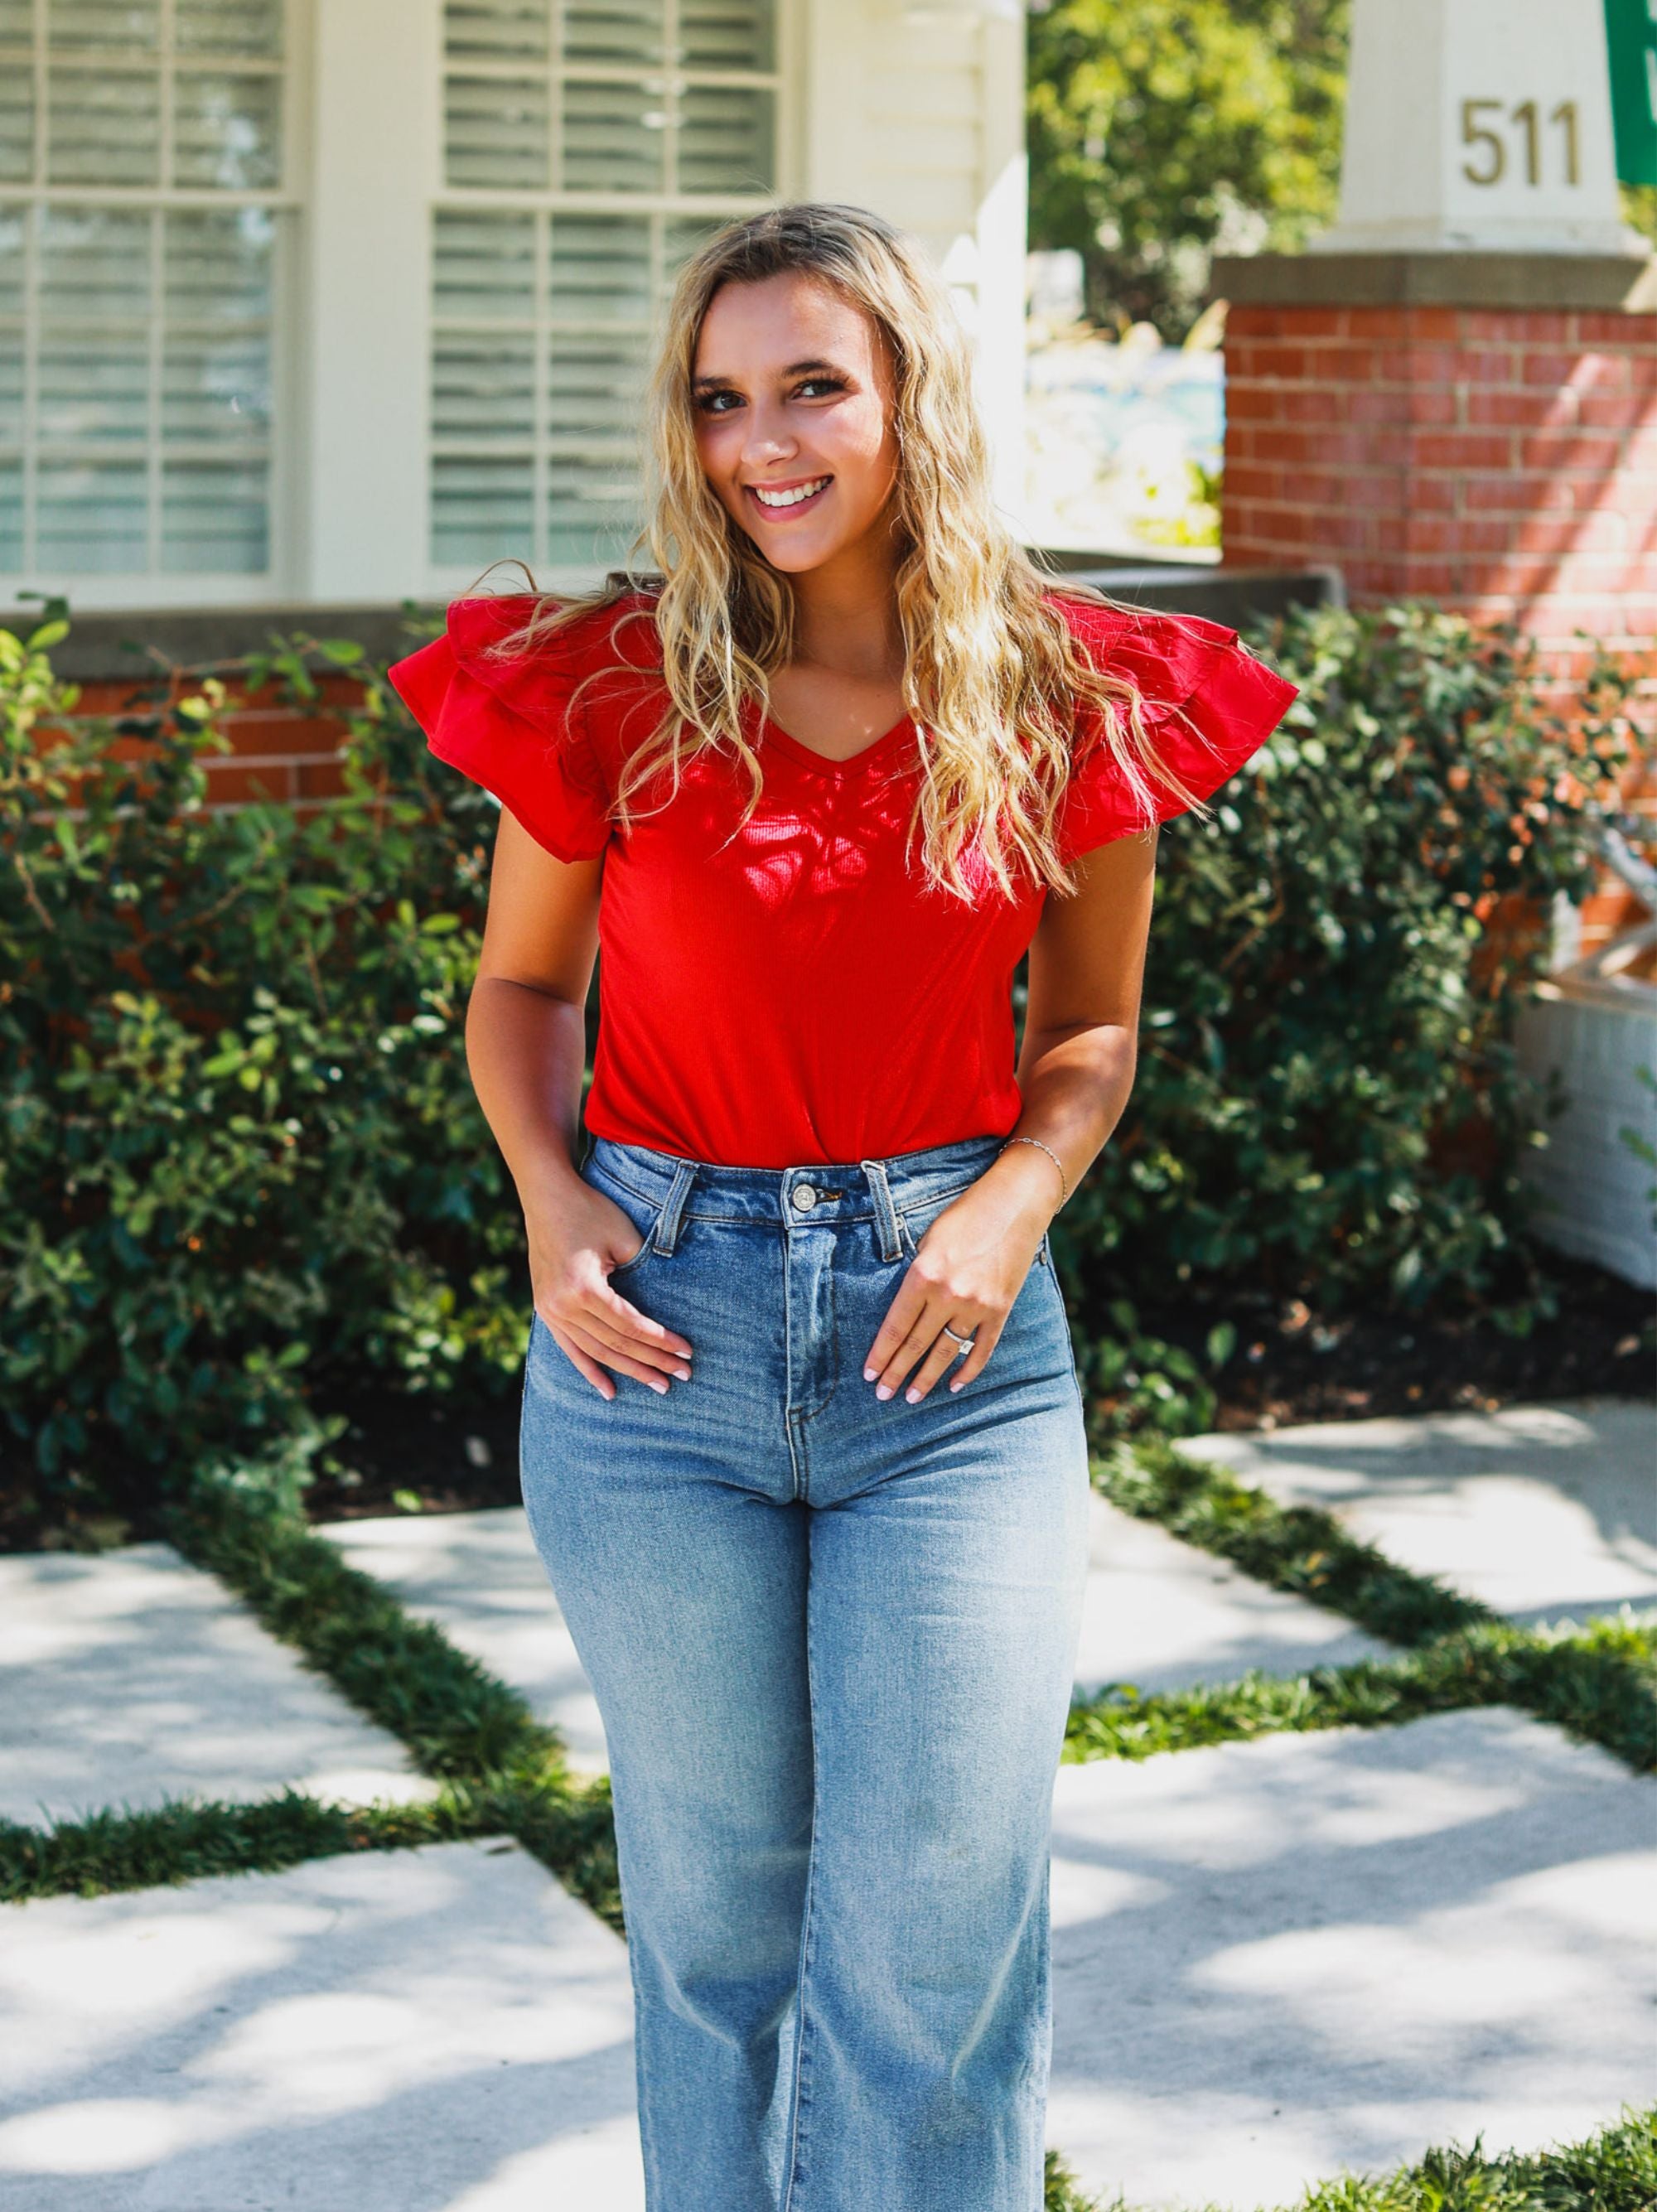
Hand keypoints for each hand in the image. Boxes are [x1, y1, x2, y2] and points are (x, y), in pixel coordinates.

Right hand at [526, 1180, 693, 1400]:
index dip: (660, 1341)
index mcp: (583, 1289)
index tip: (686, 1352)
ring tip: (658, 1385)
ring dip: (628, 1370)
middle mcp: (562, 1305)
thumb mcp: (624, 1238)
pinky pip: (569, 1348)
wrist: (546, 1194)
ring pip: (595, 1351)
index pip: (630, 1326)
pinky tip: (608, 1391)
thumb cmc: (590, 1210)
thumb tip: (665, 1307)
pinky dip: (589, 1370)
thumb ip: (644, 1275)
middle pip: (615, 1344)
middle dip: (651, 1362)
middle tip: (681, 1377)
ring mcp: (549, 1310)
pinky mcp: (545, 1309)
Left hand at [863, 1176, 1047, 1403]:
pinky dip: (968, 1370)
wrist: (1015, 1204)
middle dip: (896, 1373)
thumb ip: (916, 1277)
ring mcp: (978, 1305)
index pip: (896, 1326)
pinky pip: (982, 1348)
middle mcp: (949, 1295)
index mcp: (924, 1275)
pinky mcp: (1001, 1309)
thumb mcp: (928, 1239)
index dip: (880, 1354)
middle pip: (916, 1344)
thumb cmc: (965, 1215)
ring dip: (928, 1378)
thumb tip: (904, 1311)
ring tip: (912, 1397)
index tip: (869, 1374)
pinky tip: (954, 1385)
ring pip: (946, 1352)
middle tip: (882, 1395)